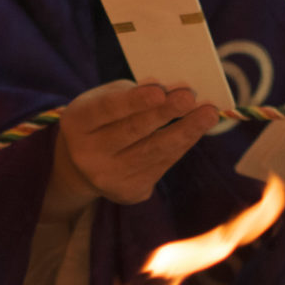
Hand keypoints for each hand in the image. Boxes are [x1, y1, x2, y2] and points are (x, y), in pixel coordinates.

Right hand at [49, 80, 223, 214]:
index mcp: (77, 122)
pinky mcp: (129, 192)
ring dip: (185, 131)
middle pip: (133, 131)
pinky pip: (161, 165)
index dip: (134, 101)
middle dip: (165, 114)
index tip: (160, 92)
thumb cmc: (103, 120)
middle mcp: (88, 154)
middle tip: (190, 98)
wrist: (86, 165)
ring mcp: (108, 177)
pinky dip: (181, 145)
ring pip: (153, 152)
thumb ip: (132, 94)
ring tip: (207, 115)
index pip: (107, 109)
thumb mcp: (104, 99)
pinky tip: (196, 130)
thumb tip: (174, 93)